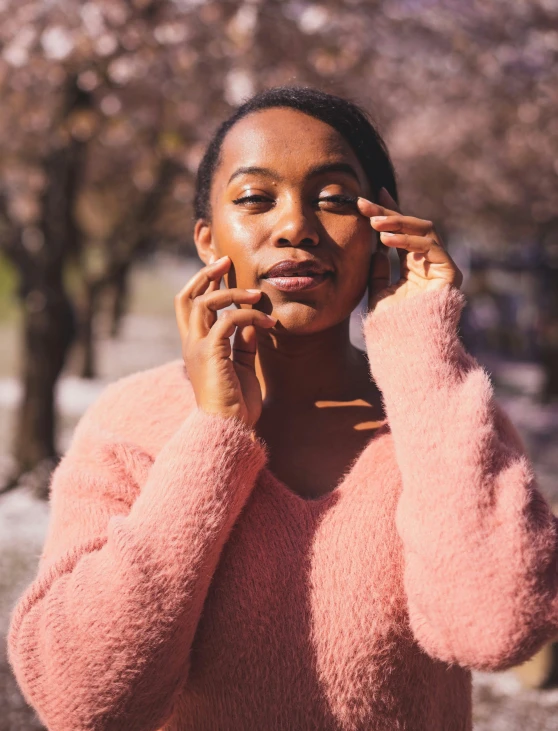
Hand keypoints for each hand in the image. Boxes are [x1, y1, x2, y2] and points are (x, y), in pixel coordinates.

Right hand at [174, 256, 275, 427]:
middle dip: (205, 275)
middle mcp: (191, 344)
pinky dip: (248, 315)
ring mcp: (197, 348)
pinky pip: (228, 321)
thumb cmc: (236, 404)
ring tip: (257, 294)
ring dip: (233, 293)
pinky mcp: (211, 353)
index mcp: (195, 346)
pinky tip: (267, 322)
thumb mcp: (242, 367)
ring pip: (205, 303)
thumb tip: (251, 322)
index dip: (202, 284)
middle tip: (226, 261)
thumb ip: (243, 344)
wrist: (230, 428)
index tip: (222, 270)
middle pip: (187, 297)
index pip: (189, 306)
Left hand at [357, 188, 462, 315]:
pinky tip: (386, 240)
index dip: (388, 213)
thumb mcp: (378, 292)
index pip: (402, 233)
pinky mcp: (449, 274)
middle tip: (364, 204)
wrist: (404, 348)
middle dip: (388, 213)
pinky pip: (430, 248)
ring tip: (373, 222)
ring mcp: (441, 267)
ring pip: (424, 231)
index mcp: (414, 267)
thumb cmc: (390, 325)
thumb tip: (375, 247)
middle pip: (411, 228)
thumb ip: (378, 270)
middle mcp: (430, 263)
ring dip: (397, 223)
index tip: (369, 198)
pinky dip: (408, 241)